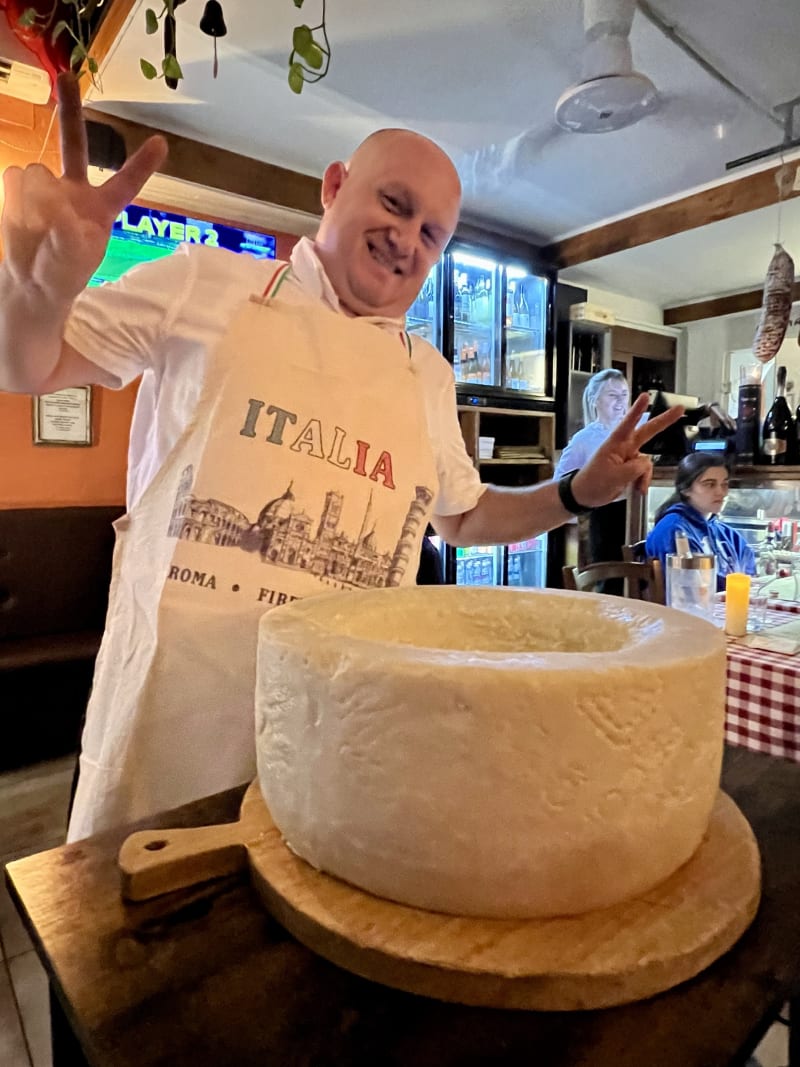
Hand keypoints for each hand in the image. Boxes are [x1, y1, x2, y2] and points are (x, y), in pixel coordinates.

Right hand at [1, 72, 167, 307]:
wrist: (31, 283)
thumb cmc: (62, 274)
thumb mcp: (75, 257)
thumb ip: (68, 226)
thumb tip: (51, 197)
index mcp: (102, 208)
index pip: (126, 182)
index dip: (143, 164)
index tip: (162, 143)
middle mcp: (75, 189)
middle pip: (75, 143)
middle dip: (70, 109)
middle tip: (67, 75)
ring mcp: (46, 186)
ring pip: (36, 172)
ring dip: (34, 198)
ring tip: (37, 228)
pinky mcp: (20, 188)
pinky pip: (14, 178)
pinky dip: (15, 198)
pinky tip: (21, 219)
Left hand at [571, 392, 683, 506]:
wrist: (586, 496)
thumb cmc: (593, 482)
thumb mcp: (615, 476)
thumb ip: (635, 468)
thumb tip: (647, 463)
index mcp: (615, 443)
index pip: (628, 423)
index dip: (637, 410)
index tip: (645, 396)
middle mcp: (624, 447)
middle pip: (647, 432)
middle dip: (663, 421)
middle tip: (679, 409)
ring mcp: (629, 458)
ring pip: (647, 462)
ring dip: (644, 476)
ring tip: (635, 487)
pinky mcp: (631, 469)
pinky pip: (644, 472)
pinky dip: (643, 481)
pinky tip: (636, 489)